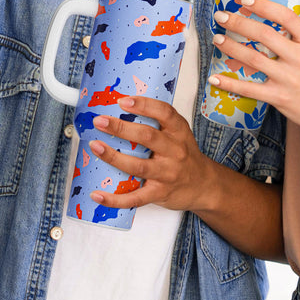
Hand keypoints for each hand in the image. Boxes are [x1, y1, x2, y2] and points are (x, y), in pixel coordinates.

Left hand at [84, 96, 214, 212]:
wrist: (204, 186)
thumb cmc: (185, 156)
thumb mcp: (179, 134)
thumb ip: (157, 123)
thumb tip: (120, 109)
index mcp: (179, 132)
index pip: (164, 113)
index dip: (144, 105)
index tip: (123, 101)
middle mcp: (175, 152)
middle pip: (147, 137)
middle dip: (121, 128)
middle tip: (100, 121)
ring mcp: (167, 174)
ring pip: (139, 166)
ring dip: (114, 157)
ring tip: (96, 147)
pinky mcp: (159, 193)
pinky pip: (135, 198)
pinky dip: (115, 199)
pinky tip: (97, 194)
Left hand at [209, 0, 299, 139]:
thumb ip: (296, 36)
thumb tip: (267, 19)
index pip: (285, 16)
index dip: (263, 5)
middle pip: (264, 34)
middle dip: (238, 23)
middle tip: (222, 16)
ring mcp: (289, 78)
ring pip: (253, 58)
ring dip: (231, 47)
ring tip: (218, 38)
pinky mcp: (279, 97)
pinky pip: (249, 88)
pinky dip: (229, 83)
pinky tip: (215, 77)